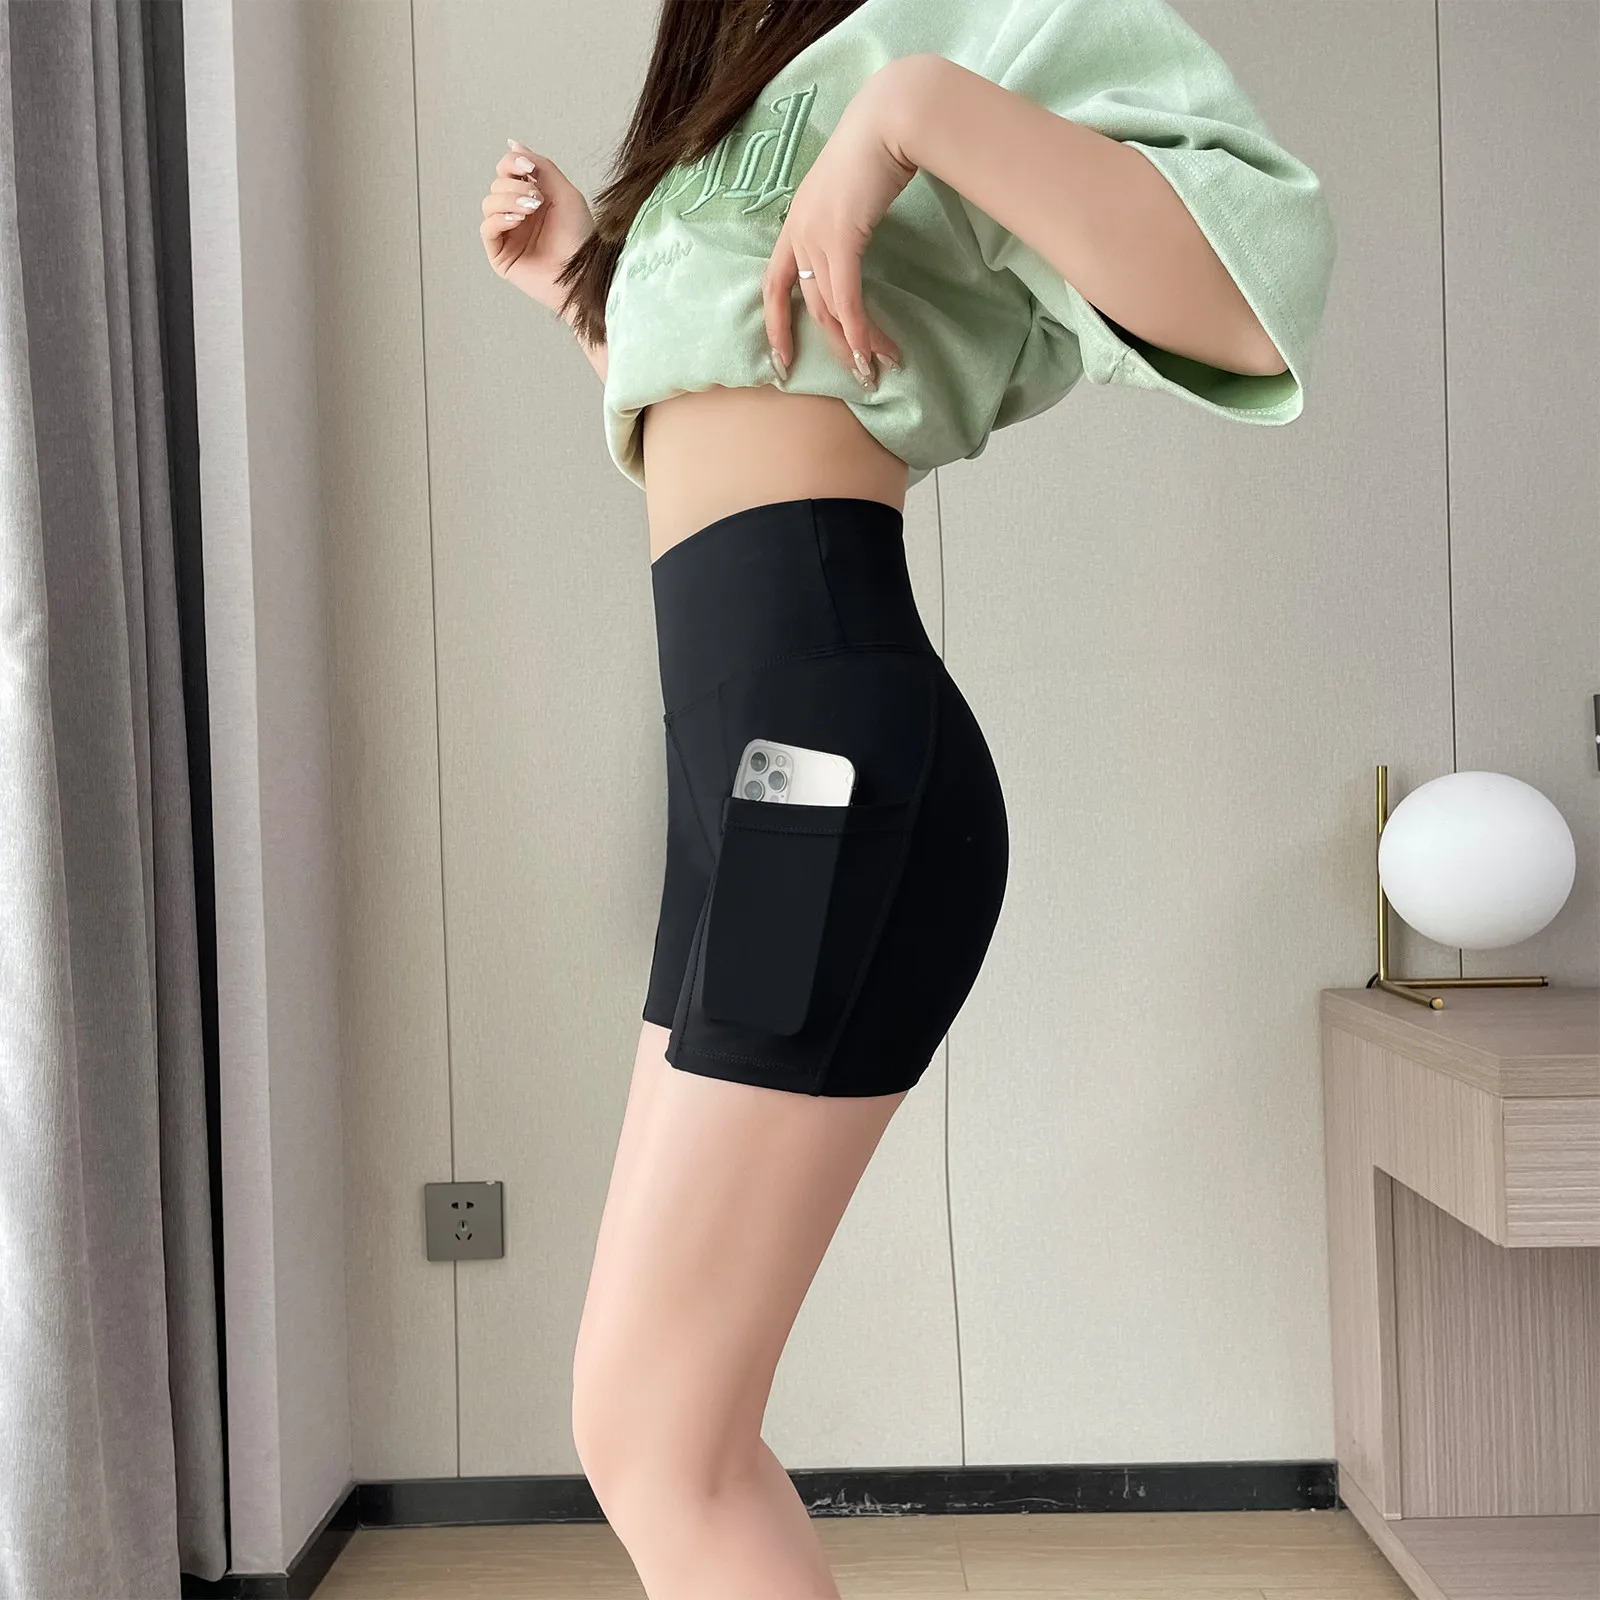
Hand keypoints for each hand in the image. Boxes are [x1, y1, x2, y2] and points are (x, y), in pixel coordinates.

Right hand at [480, 139, 594, 319]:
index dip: (512, 164)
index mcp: (533, 198)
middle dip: (514, 186)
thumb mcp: (565, 192)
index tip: (528, 169)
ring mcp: (509, 235)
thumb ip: (541, 166)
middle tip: (537, 198)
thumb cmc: (581, 238)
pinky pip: (487, 228)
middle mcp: (519, 214)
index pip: (507, 170)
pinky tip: (517, 220)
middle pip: (496, 184)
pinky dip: (499, 219)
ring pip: (488, 203)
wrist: (584, 274)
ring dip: (508, 200)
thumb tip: (513, 144)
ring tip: (531, 209)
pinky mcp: (501, 255)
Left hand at [762, 62, 920, 390]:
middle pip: (810, 307)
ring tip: (878, 368)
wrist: (890, 119)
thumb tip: (858, 240)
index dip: (776, 327)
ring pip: (829, 310)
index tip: (781, 363)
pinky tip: (874, 351)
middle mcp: (798, 234)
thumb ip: (846, 219)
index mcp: (795, 223)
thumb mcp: (851, 190)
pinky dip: (860, 330)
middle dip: (834, 347)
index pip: (774, 286)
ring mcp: (816, 237)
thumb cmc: (877, 147)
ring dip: (857, 344)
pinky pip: (847, 300)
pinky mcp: (842, 239)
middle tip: (857, 375)